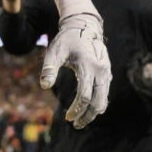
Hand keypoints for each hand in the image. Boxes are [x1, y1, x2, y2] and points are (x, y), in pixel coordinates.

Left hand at [40, 12, 110, 128]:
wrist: (84, 27)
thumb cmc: (66, 40)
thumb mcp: (54, 51)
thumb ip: (49, 68)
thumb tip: (43, 85)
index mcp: (89, 66)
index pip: (85, 96)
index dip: (76, 109)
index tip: (67, 117)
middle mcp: (101, 71)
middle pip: (98, 102)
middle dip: (87, 116)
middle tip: (75, 124)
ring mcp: (106, 72)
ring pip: (104, 99)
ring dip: (93, 112)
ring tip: (80, 120)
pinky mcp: (107, 73)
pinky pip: (105, 93)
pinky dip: (98, 104)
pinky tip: (88, 110)